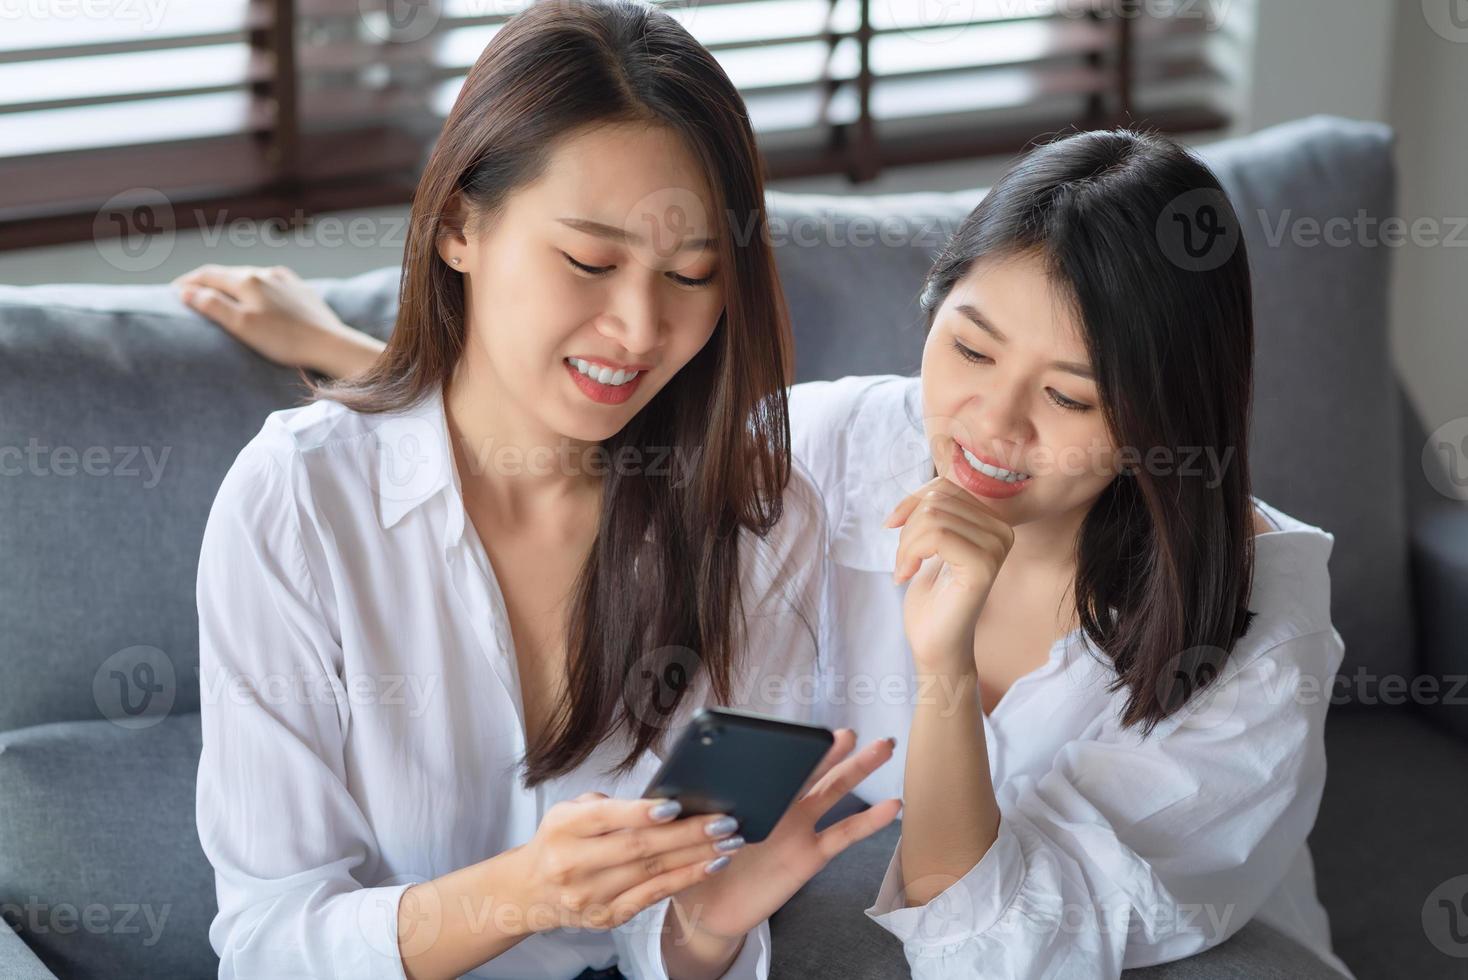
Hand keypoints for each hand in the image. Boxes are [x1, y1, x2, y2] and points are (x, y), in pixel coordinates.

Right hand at [171, 264, 384, 375]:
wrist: (330, 344)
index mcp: (247, 279)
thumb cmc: (284, 340)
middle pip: (228, 274)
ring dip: (231, 284)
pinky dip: (254, 288)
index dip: (188, 282)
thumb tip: (185, 292)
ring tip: (221, 296)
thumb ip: (212, 306)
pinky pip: (270, 283)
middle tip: (192, 294)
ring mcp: (285, 280)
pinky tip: (257, 296)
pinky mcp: (301, 290)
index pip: (208, 274)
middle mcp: (265, 273)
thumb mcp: (242, 325)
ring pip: (250, 277)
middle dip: (208, 282)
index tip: (174, 292)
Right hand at [501, 792, 739, 933]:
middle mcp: (573, 864)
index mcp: (563, 828)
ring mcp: (590, 895)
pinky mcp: (606, 917)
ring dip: (696, 856)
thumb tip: (663, 803)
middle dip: (687, 834)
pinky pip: (653, 896)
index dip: (641, 813)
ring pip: (651, 872)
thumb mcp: (570, 812)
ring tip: (729, 842)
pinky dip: (685, 879)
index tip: (676, 806)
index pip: (606, 818)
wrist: (530, 890)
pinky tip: (710, 865)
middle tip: (725, 822)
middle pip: (638, 848)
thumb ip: (609, 807)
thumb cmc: (560, 841)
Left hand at [664, 728, 902, 942]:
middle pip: (809, 768)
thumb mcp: (684, 831)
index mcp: (749, 792)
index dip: (785, 744)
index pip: (770, 760)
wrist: (706, 910)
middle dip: (830, 747)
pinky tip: (892, 805)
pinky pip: (842, 835)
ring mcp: (798, 828)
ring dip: (857, 769)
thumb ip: (690, 811)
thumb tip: (682, 794)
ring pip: (832, 791)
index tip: (797, 729)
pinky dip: (868, 821)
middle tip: (849, 730)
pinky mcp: (810, 855)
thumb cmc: (694, 861)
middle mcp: (778, 804)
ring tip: (883, 747)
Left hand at [886, 476, 1013, 673]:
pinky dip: (910, 554)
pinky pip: (937, 536)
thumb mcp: (930, 540)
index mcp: (993, 521)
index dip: (912, 501)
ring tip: (904, 569)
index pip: (946, 485)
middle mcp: (1002, 530)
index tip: (893, 526)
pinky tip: (906, 575)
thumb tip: (928, 483)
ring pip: (933, 517)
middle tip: (902, 561)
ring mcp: (997, 547)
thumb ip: (936, 509)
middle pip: (937, 500)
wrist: (935, 643)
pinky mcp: (984, 566)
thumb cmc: (930, 596)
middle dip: (907, 528)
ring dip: (905, 544)